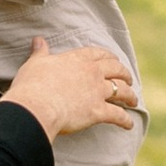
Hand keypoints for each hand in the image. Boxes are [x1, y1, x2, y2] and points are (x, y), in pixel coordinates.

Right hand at [5, 40, 138, 141]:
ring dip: (130, 95)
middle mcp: (92, 73)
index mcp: (78, 59)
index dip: (109, 57)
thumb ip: (40, 52)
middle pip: (116, 70)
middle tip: (128, 79)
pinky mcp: (98, 111)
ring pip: (122, 91)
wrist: (36, 106)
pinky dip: (125, 121)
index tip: (114, 60)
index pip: (99, 54)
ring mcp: (98, 92)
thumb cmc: (32, 84)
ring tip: (133, 100)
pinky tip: (129, 125)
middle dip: (124, 74)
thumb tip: (38, 40)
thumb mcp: (35, 64)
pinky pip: (118, 115)